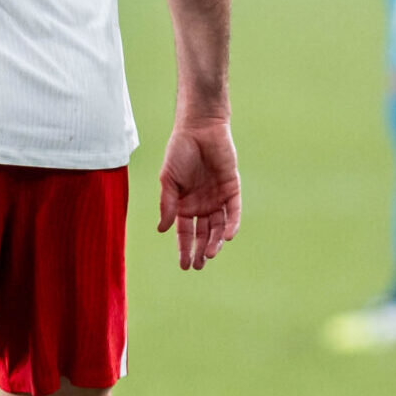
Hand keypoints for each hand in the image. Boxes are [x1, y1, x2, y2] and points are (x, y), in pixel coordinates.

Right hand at [155, 116, 240, 269]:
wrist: (199, 129)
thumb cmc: (179, 151)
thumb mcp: (168, 179)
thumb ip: (167, 204)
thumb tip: (162, 230)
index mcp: (184, 204)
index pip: (184, 232)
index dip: (184, 248)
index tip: (184, 266)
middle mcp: (201, 204)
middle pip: (202, 234)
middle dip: (200, 251)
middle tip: (199, 266)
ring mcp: (217, 198)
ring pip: (218, 227)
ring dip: (215, 242)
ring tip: (210, 255)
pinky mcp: (232, 189)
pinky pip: (233, 212)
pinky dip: (231, 224)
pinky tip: (227, 237)